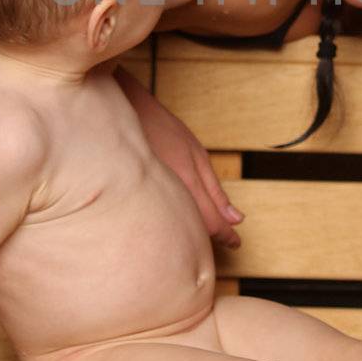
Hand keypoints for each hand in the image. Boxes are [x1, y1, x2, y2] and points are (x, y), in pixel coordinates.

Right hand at [145, 98, 244, 248]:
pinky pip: (162, 220)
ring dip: (192, 230)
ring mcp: (151, 201)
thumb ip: (216, 192)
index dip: (227, 236)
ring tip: (199, 224)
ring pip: (178, 228)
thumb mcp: (198, 155)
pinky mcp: (139, 202)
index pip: (212, 224)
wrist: (125, 118)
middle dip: (212, 235)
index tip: (236, 243)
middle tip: (225, 236)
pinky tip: (176, 214)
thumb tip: (236, 218)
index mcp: (187, 185)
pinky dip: (175, 221)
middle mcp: (168, 197)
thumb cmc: (163, 130)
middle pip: (195, 232)